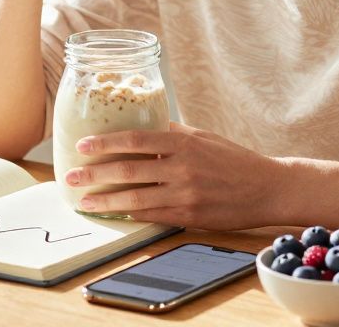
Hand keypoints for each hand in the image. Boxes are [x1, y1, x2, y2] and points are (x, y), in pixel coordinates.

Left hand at [66, 122, 286, 230]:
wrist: (268, 188)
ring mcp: (185, 194)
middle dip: (94, 174)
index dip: (105, 142)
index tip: (82, 145)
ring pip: (135, 198)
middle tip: (70, 175)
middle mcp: (182, 167)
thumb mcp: (204, 137)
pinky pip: (152, 216)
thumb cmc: (234, 159)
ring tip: (84, 200)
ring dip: (105, 200)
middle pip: (128, 170)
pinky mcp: (190, 216)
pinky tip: (113, 213)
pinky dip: (129, 214)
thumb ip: (172, 133)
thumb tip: (142, 123)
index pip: (135, 140)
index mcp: (183, 142)